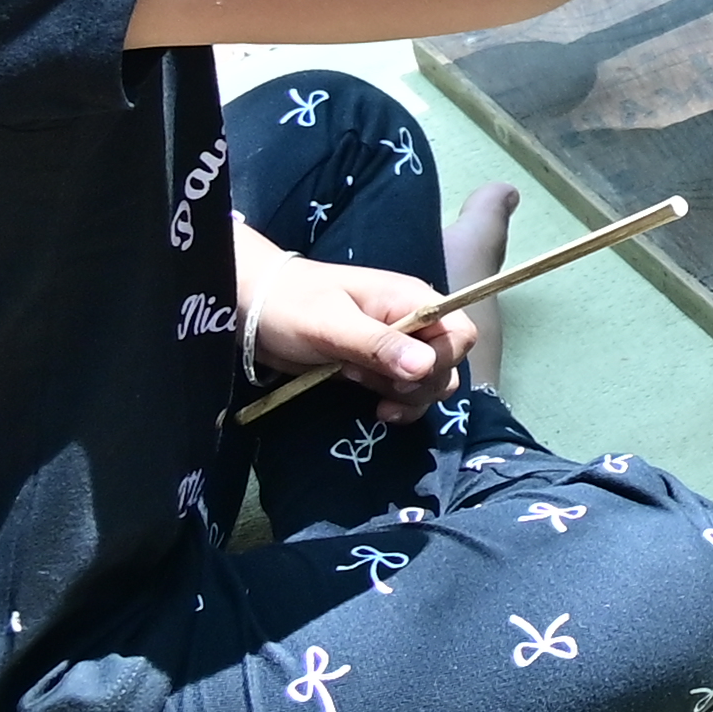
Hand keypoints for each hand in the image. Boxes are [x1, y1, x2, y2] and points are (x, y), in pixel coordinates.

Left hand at [240, 230, 473, 415]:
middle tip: (381, 390)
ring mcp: (395, 346)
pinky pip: (405, 391)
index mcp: (410, 300)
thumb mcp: (332, 325)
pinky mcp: (377, 367)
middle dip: (423, 386)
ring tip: (376, 403)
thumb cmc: (291, 306)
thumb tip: (426, 367)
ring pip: (430, 382)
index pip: (459, 332)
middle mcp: (412, 323)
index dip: (445, 360)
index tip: (407, 376)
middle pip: (448, 363)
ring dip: (411, 400)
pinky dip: (398, 405)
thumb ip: (379, 344)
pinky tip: (376, 410)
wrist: (253, 308)